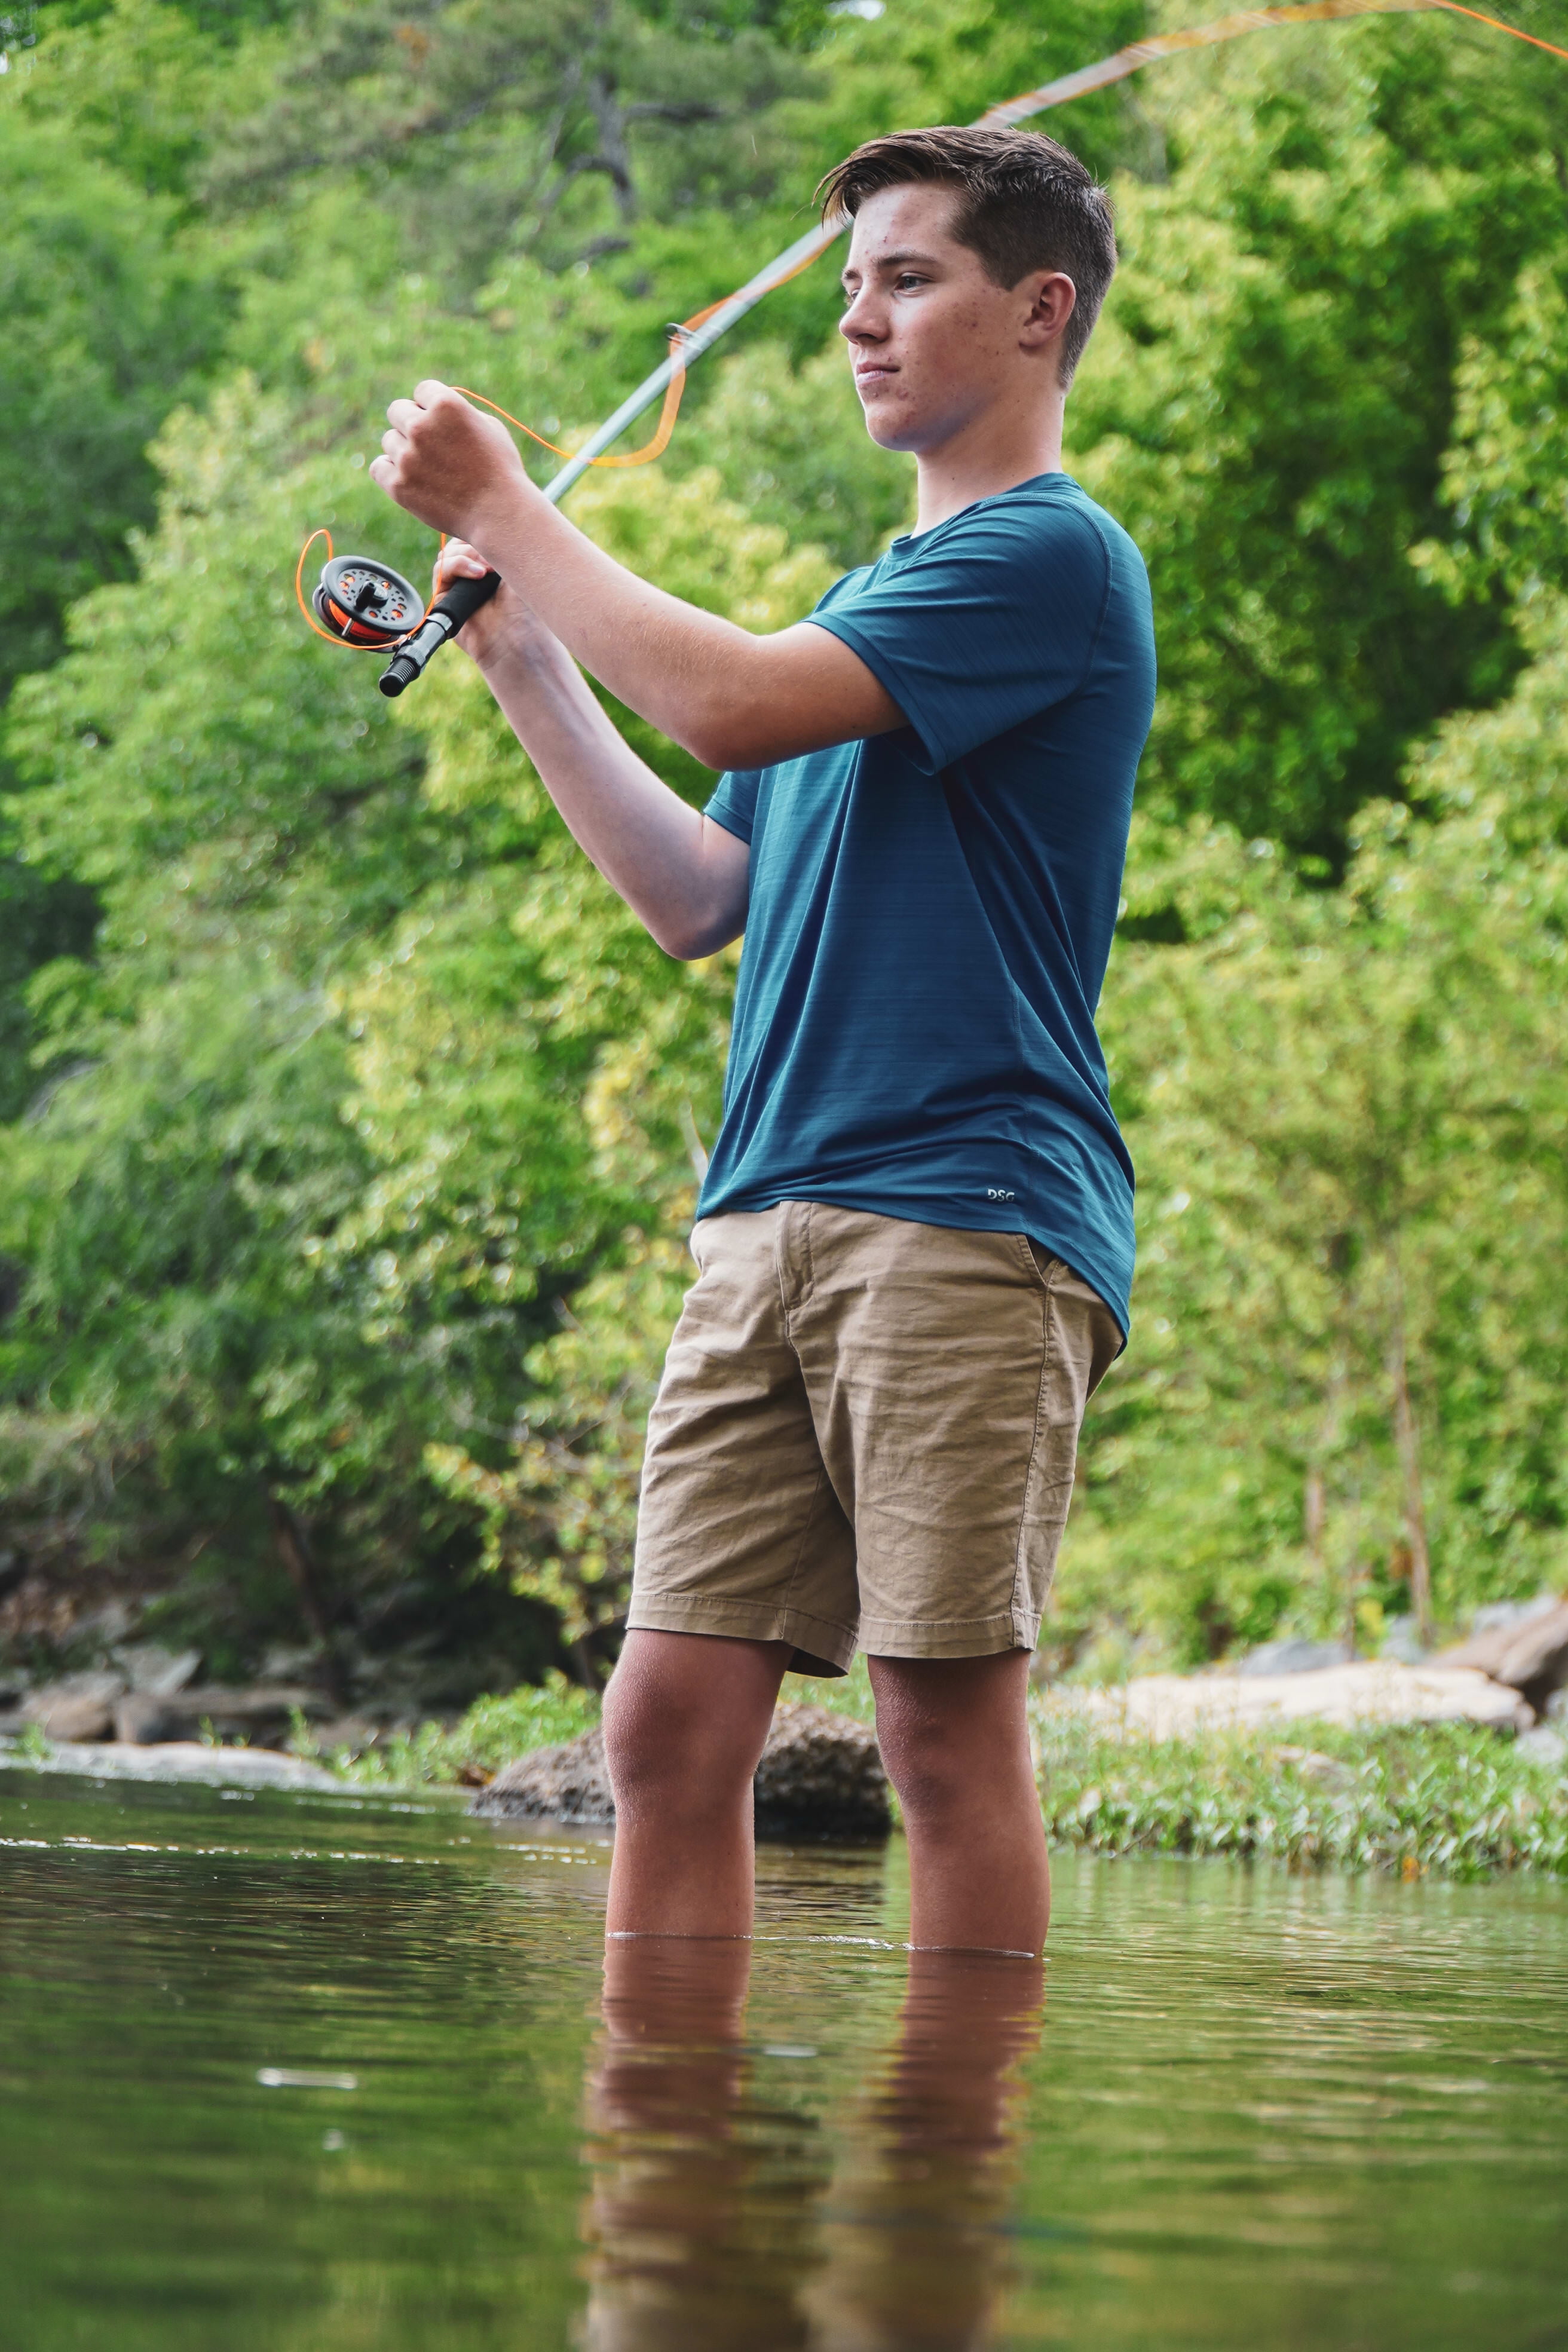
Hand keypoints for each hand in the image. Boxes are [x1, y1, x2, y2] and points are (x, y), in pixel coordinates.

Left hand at [371, 380, 526, 538]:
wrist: (499, 515)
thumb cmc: (500, 470)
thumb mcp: (487, 427)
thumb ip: (456, 411)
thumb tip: (430, 407)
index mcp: (446, 404)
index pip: (421, 391)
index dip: (431, 407)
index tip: (442, 425)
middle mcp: (421, 426)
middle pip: (397, 411)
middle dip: (411, 424)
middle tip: (431, 446)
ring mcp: (407, 457)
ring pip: (389, 440)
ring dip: (404, 450)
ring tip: (430, 469)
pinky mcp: (398, 485)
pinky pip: (379, 467)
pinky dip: (390, 472)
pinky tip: (410, 479)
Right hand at [434, 539, 559, 674]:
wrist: (517, 639)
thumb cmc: (525, 608)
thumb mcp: (518, 567)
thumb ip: (500, 543)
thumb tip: (485, 522)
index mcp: (489, 563)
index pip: (473, 534)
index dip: (480, 530)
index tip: (499, 532)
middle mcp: (471, 573)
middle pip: (458, 540)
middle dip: (474, 541)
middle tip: (495, 556)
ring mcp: (457, 585)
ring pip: (448, 553)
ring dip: (468, 555)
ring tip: (489, 571)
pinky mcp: (444, 597)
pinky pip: (441, 570)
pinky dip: (458, 566)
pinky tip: (479, 575)